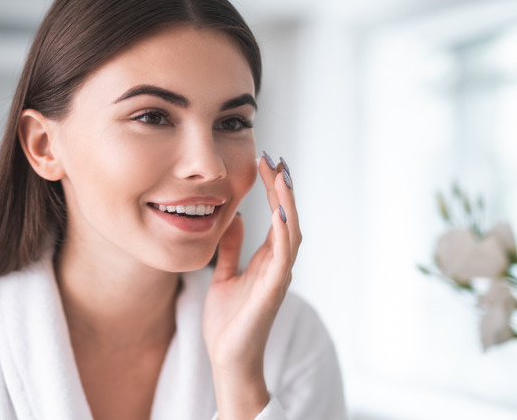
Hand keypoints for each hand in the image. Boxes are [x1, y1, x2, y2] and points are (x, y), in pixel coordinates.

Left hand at [202, 154, 300, 417]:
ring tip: (281, 175)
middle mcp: (278, 264)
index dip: (272, 188)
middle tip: (275, 158)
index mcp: (267, 259)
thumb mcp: (225, 276)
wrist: (228, 359)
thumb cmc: (228, 322)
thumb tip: (232, 220)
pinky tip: (279, 211)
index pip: (275, 215)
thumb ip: (231, 250)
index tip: (265, 162)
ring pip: (291, 231)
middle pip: (287, 217)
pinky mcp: (273, 290)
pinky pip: (283, 257)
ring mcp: (278, 276)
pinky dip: (284, 233)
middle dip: (282, 187)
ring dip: (287, 202)